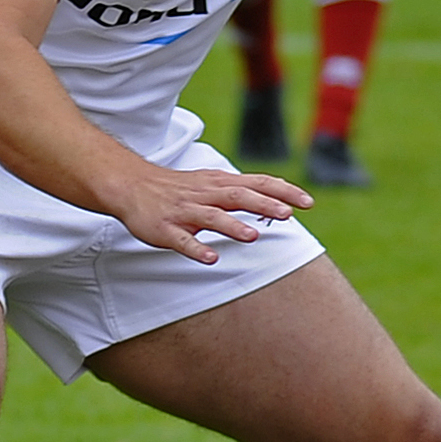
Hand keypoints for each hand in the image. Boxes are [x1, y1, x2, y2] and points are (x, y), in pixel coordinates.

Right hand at [109, 166, 311, 263]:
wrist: (132, 186)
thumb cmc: (181, 188)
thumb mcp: (214, 184)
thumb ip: (245, 192)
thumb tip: (281, 202)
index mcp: (220, 183)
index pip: (258, 182)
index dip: (283, 191)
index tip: (308, 202)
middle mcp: (205, 194)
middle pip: (238, 196)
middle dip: (263, 205)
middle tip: (287, 215)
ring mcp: (185, 211)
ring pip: (211, 217)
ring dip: (232, 226)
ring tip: (252, 236)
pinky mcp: (165, 228)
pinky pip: (182, 240)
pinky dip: (196, 248)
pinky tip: (211, 258)